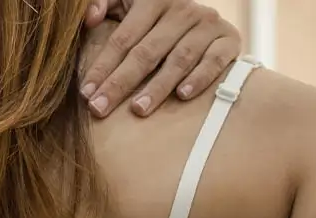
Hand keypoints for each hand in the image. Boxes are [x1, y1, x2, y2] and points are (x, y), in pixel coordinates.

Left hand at [80, 0, 243, 117]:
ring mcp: (207, 23)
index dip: (103, 66)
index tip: (86, 94)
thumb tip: (89, 19)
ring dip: (158, 86)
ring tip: (138, 110)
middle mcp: (182, 9)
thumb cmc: (155, 21)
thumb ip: (105, 4)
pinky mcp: (229, 39)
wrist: (204, 22)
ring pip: (179, 59)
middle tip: (100, 109)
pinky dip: (199, 78)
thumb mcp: (128, 4)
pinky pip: (214, 61)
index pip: (123, 38)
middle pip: (147, 52)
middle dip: (121, 82)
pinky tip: (182, 95)